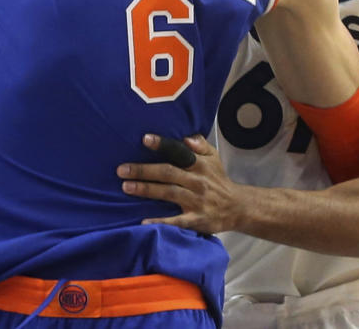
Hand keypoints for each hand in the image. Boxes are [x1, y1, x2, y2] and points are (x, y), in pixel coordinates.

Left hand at [117, 133, 245, 233]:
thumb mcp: (213, 157)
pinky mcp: (196, 220)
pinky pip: (177, 221)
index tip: (144, 139)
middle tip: (121, 170)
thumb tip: (186, 137)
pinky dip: (161, 221)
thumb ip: (199, 144)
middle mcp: (197, 181)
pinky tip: (144, 222)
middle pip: (168, 173)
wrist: (237, 208)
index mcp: (199, 164)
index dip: (162, 144)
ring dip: (146, 190)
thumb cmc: (218, 179)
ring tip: (126, 187)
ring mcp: (196, 201)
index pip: (179, 152)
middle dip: (144, 170)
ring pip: (169, 193)